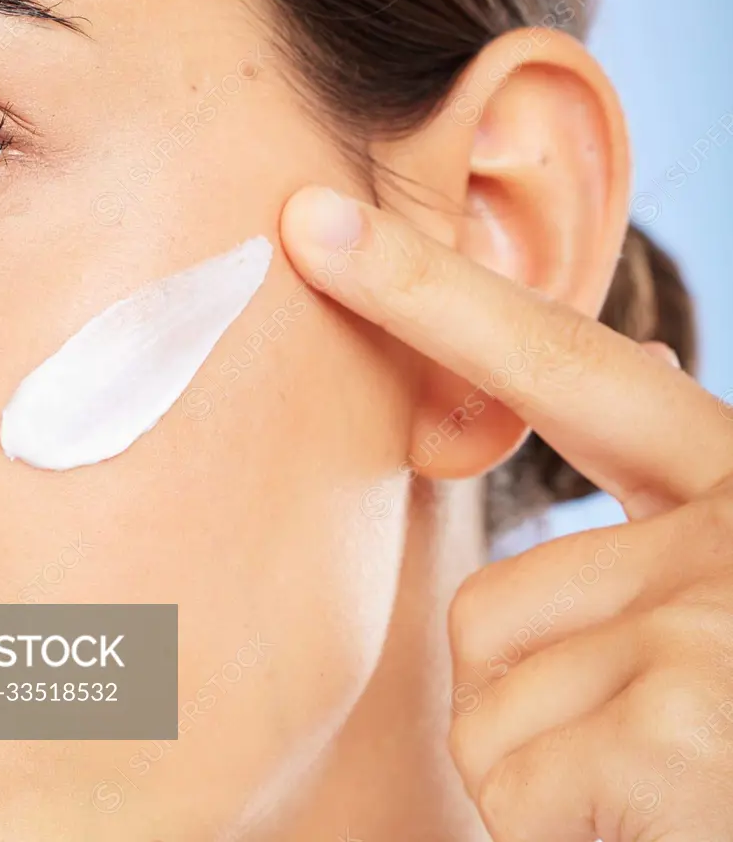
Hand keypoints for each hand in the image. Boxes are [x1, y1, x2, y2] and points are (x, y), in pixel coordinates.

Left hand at [280, 186, 732, 841]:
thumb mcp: (718, 618)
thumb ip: (635, 559)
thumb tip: (556, 490)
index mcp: (732, 485)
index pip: (556, 360)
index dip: (428, 290)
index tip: (313, 223)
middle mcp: (732, 526)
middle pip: (486, 604)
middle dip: (533, 702)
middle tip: (658, 761)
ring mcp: (715, 620)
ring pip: (487, 700)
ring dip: (555, 781)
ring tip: (674, 805)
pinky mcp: (687, 727)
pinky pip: (515, 782)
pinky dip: (566, 835)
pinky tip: (672, 828)